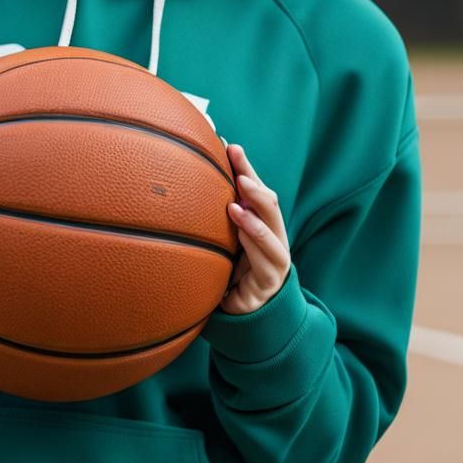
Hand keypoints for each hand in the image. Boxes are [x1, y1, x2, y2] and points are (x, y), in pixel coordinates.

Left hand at [219, 144, 291, 314]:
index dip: (245, 168)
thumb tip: (187, 183)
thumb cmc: (232, 273)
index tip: (229, 147)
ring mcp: (275, 258)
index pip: (256, 191)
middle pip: (269, 204)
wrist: (243, 315)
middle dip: (253, 183)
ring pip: (272, 230)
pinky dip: (254, 239)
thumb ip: (216, 218)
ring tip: (237, 196)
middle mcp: (273, 237)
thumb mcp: (224, 242)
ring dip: (254, 211)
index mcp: (262, 225)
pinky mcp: (270, 280)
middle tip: (237, 164)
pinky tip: (240, 227)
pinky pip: (265, 259)